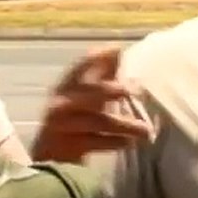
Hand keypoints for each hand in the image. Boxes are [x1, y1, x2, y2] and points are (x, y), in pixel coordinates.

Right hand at [31, 46, 153, 163]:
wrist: (50, 148)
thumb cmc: (76, 114)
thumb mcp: (86, 92)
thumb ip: (102, 72)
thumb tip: (118, 49)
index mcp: (67, 85)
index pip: (81, 66)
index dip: (98, 57)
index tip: (118, 49)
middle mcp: (62, 101)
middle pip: (91, 92)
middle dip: (114, 90)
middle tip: (137, 90)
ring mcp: (62, 124)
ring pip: (98, 121)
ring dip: (125, 125)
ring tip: (147, 130)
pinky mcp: (67, 145)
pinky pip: (94, 142)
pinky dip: (113, 142)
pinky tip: (128, 143)